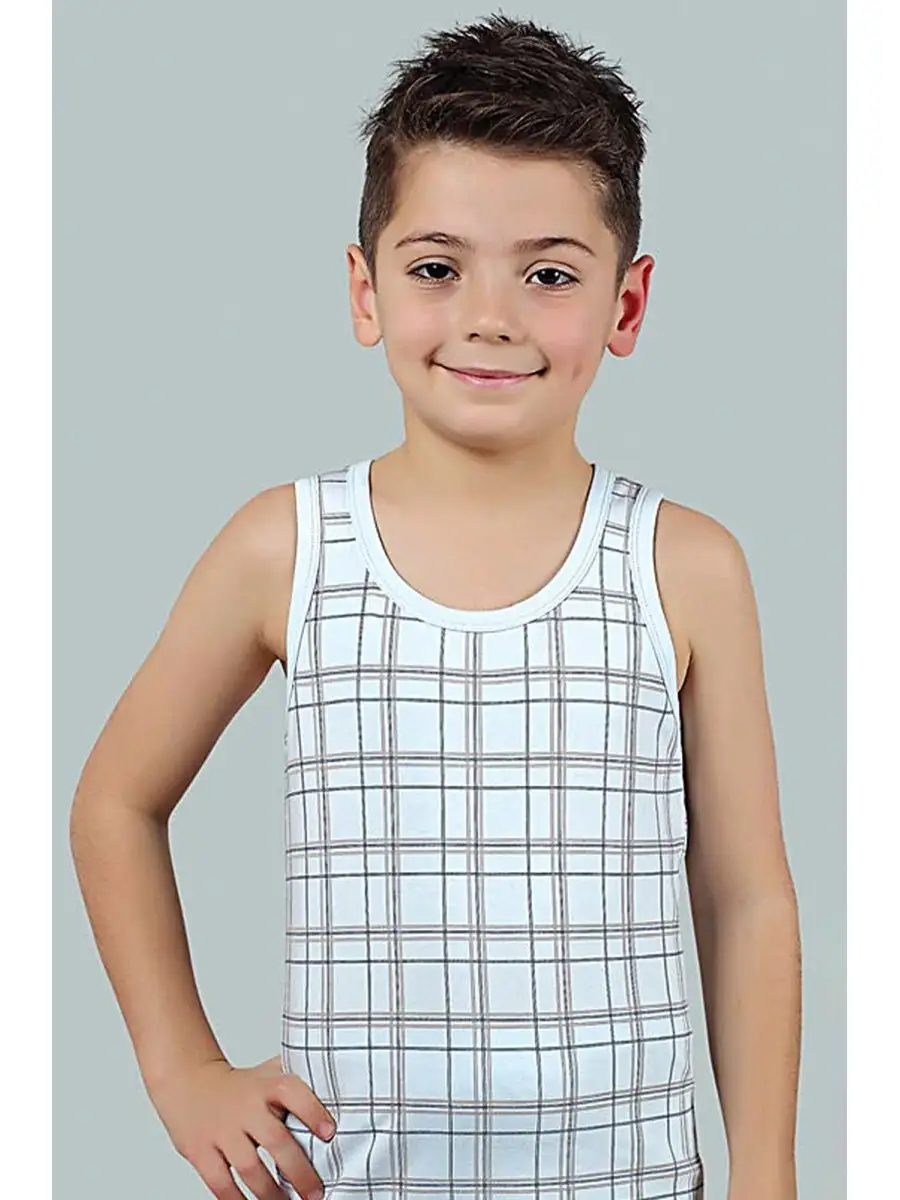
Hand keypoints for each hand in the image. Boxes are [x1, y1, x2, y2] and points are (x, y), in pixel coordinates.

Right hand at [147, 1053, 335, 1198]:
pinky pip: (221, 1183)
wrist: (188, 1081)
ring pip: (250, 1169)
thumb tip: (341, 1087)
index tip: (330, 1133)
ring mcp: (222, 1131)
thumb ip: (298, 1079)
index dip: (312, 1111)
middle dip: (299, 1171)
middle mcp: (245, 1107)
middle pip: (276, 1140)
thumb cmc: (240, 1084)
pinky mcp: (200, 1151)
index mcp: (265, 1087)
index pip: (292, 1092)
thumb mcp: (267, 1073)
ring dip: (272, 1194)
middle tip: (317, 1193)